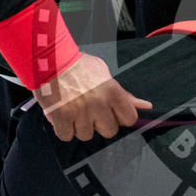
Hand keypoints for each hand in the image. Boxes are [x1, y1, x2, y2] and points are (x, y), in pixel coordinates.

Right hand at [32, 53, 151, 141]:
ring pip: (86, 135)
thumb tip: (146, 106)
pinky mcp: (61, 117)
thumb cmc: (79, 66)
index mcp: (112, 92)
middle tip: (90, 111)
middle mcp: (98, 103)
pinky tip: (62, 115)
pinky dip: (63, 129)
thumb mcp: (105, 74)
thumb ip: (125, 94)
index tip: (111, 113)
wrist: (49, 59)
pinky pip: (66, 136)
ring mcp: (80, 112)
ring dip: (80, 126)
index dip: (120, 117)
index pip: (129, 119)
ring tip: (73, 110)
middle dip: (100, 124)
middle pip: (109, 131)